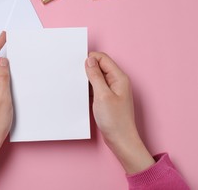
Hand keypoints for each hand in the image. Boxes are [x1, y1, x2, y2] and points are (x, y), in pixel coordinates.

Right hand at [85, 52, 154, 173]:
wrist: (120, 140)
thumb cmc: (115, 120)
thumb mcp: (102, 95)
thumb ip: (95, 76)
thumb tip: (89, 60)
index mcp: (119, 77)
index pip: (102, 58)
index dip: (90, 59)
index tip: (78, 66)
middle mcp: (117, 81)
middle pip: (100, 66)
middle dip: (87, 69)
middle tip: (76, 76)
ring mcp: (113, 90)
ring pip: (97, 77)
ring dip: (88, 79)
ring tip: (79, 87)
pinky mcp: (108, 98)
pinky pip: (97, 87)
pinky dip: (89, 88)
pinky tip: (83, 94)